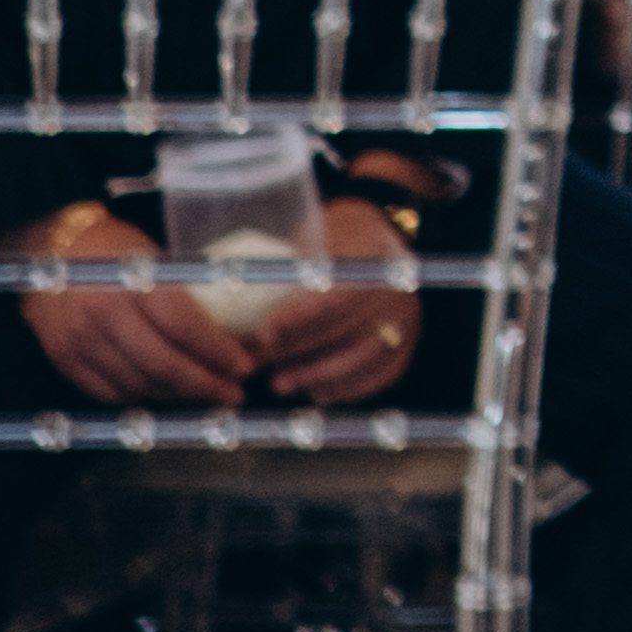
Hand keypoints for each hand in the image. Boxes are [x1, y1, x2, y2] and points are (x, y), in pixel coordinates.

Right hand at [3, 205, 260, 410]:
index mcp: (132, 281)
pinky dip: (141, 397)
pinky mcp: (63, 358)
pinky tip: (163, 392)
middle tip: (232, 394)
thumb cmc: (114, 249)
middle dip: (205, 385)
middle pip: (163, 365)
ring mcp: (79, 340)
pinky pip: (109, 393)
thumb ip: (185, 294)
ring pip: (138, 385)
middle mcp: (103, 313)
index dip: (218, 352)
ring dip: (176, 396)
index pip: (184, 327)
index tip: (245, 366)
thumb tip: (236, 331)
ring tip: (202, 394)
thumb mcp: (154, 256)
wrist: (47, 249)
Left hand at [252, 199, 422, 409]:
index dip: (300, 317)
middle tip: (258, 364)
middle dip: (297, 351)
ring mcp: (405, 316)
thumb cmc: (328, 242)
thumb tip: (225, 297)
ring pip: (363, 356)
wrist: (375, 241)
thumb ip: (282, 268)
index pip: (337, 291)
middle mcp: (395, 285)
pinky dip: (345, 389)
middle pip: (346, 328)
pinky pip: (378, 375)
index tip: (265, 334)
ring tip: (280, 383)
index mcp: (371, 249)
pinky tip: (315, 392)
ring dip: (317, 375)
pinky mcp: (406, 344)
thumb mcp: (306, 240)